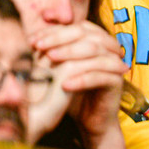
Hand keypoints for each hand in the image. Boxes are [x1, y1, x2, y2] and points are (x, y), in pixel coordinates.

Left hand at [28, 22, 127, 148]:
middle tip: (40, 47)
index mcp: (97, 42)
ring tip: (50, 60)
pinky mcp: (116, 82)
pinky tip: (64, 84)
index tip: (33, 41)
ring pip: (96, 52)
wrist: (89, 120)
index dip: (56, 31)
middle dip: (61, 39)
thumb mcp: (60, 70)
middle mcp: (109, 50)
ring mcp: (115, 65)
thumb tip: (31, 38)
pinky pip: (100, 76)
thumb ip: (52, 53)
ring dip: (71, 54)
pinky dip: (82, 79)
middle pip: (88, 35)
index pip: (78, 28)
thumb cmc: (72, 92)